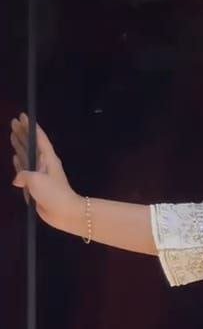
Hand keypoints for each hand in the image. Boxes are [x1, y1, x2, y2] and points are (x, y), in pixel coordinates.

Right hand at [10, 113, 81, 233]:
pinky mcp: (37, 185)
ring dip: (19, 145)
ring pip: (27, 155)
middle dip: (22, 133)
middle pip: (31, 144)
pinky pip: (25, 169)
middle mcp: (44, 163)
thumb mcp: (36, 180)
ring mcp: (41, 174)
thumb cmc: (53, 193)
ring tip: (12, 134)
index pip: (39, 138)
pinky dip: (20, 162)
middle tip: (13, 122)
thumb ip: (23, 174)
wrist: (65, 212)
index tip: (22, 116)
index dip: (30, 127)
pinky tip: (15, 156)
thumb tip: (17, 179)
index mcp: (48, 158)